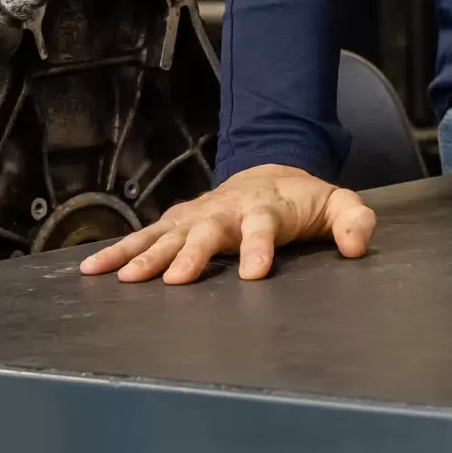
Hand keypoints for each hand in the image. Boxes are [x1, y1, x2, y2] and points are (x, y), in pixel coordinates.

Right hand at [78, 163, 376, 284]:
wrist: (270, 173)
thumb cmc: (303, 200)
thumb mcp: (337, 203)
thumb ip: (353, 220)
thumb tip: (358, 246)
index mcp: (267, 208)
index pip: (264, 227)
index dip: (259, 248)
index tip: (254, 274)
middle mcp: (226, 210)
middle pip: (208, 231)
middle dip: (193, 254)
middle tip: (177, 280)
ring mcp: (197, 215)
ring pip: (169, 235)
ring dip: (146, 256)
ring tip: (125, 280)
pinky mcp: (177, 223)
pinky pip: (145, 238)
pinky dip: (119, 252)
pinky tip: (93, 271)